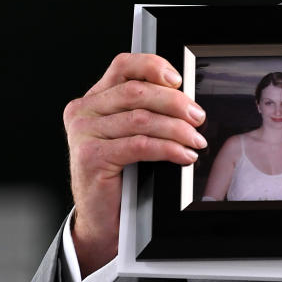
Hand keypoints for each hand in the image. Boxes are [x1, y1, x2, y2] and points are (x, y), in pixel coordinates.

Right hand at [63, 53, 206, 275]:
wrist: (103, 216)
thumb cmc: (122, 173)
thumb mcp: (132, 133)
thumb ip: (147, 109)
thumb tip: (185, 99)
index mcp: (94, 98)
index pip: (124, 66)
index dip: (154, 66)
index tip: (179, 80)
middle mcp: (84, 111)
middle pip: (137, 91)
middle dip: (175, 102)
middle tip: (198, 117)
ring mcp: (83, 133)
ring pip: (142, 119)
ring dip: (177, 129)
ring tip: (196, 140)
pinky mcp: (90, 156)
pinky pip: (140, 145)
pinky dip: (168, 148)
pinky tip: (183, 155)